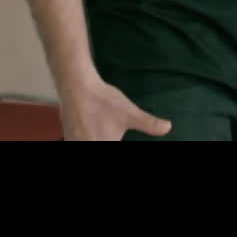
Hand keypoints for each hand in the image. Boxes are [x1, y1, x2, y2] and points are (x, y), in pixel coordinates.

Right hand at [57, 78, 171, 140]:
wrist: (77, 87)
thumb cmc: (104, 102)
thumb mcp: (130, 113)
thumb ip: (149, 124)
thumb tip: (169, 127)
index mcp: (104, 145)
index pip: (113, 149)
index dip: (116, 140)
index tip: (117, 136)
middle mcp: (87, 146)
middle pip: (102, 144)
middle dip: (109, 139)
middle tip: (113, 133)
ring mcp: (75, 142)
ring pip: (88, 143)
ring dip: (96, 138)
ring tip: (102, 132)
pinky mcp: (68, 136)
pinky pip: (77, 141)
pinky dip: (87, 138)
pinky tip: (91, 132)